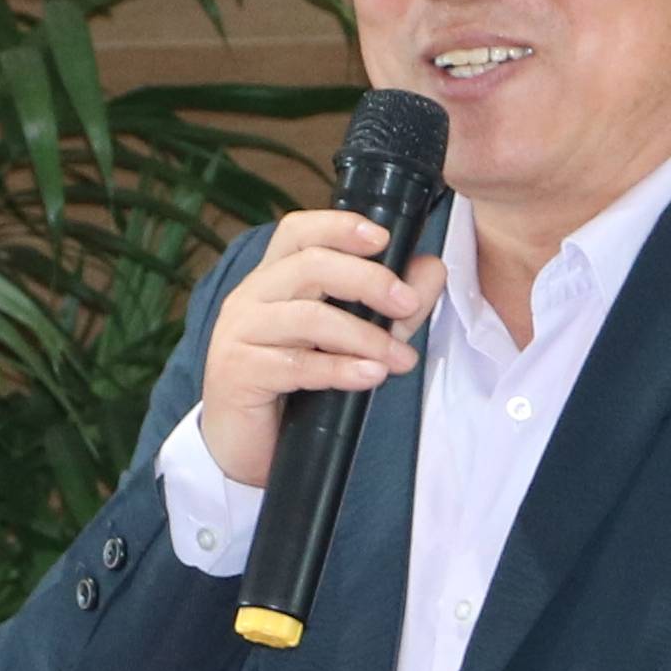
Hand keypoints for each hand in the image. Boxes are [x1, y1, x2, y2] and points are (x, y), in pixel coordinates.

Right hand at [191, 207, 445, 491]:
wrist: (244, 444)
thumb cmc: (293, 385)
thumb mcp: (350, 340)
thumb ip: (390, 306)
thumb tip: (431, 269)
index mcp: (273, 278)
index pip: (299, 232)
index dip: (339, 226)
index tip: (382, 238)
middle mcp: (251, 296)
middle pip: (310, 265)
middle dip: (368, 281)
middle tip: (409, 304)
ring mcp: (240, 332)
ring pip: (308, 317)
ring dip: (364, 336)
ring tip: (401, 359)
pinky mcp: (238, 371)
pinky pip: (296, 365)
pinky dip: (340, 369)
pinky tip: (370, 376)